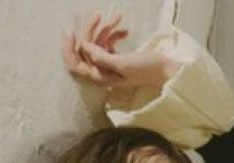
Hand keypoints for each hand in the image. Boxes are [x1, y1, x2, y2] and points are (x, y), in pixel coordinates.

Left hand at [62, 12, 179, 89]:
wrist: (164, 70)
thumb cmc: (146, 69)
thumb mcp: (122, 63)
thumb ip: (101, 56)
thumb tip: (84, 45)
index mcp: (99, 76)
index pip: (75, 64)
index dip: (69, 48)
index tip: (71, 30)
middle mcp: (101, 72)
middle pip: (86, 49)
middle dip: (91, 31)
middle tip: (99, 15)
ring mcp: (108, 65)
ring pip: (97, 42)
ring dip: (105, 29)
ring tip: (118, 18)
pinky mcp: (116, 58)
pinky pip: (107, 43)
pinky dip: (113, 34)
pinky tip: (124, 30)